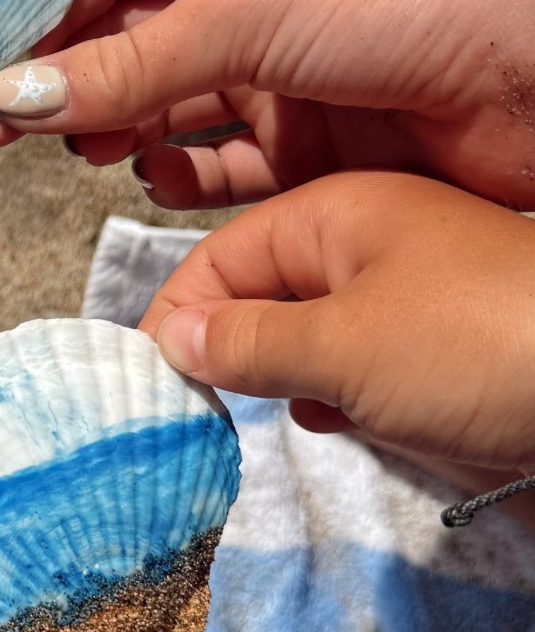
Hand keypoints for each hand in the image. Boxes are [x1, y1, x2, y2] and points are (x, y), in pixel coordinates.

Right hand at [0, 0, 534, 208]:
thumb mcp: (249, 10)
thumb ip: (127, 64)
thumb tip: (13, 93)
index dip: (29, 8)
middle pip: (121, 38)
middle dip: (55, 78)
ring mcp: (284, 71)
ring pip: (163, 106)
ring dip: (111, 127)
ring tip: (70, 146)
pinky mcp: (315, 146)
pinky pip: (221, 166)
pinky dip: (180, 176)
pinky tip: (154, 174)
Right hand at [141, 172, 534, 482]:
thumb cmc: (482, 346)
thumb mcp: (343, 346)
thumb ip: (244, 343)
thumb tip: (169, 340)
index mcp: (334, 208)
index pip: (215, 255)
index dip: (174, 318)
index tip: (150, 386)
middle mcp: (368, 239)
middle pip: (258, 297)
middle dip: (231, 356)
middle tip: (212, 412)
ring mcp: (409, 293)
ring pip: (308, 338)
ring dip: (292, 382)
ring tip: (305, 413)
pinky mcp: (442, 344)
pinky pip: (362, 366)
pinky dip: (347, 397)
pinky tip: (357, 423)